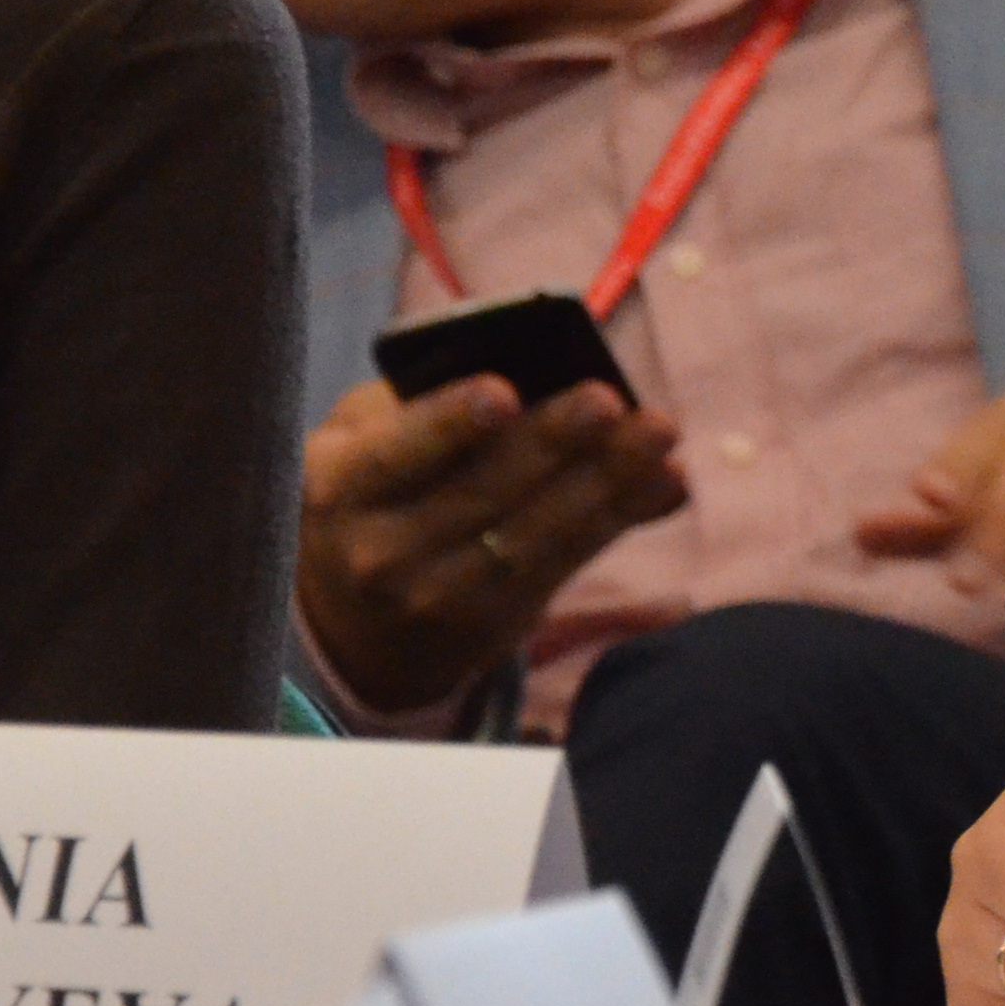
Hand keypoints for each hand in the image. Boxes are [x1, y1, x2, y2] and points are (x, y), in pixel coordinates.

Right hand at [295, 376, 687, 723]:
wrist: (351, 622)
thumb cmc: (374, 488)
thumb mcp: (364, 438)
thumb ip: (419, 403)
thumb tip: (522, 379)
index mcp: (338, 486)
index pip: (394, 454)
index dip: (448, 424)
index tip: (503, 391)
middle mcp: (379, 552)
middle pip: (477, 494)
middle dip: (550, 444)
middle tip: (607, 400)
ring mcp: (437, 598)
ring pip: (531, 537)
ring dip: (605, 481)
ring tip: (657, 433)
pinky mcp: (491, 626)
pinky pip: (565, 565)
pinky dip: (619, 518)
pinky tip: (666, 481)